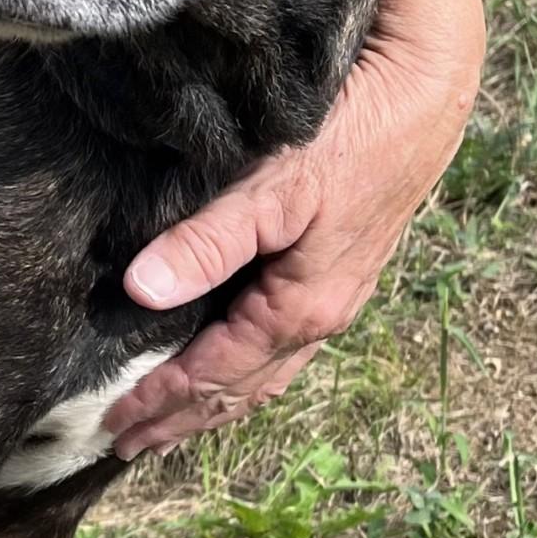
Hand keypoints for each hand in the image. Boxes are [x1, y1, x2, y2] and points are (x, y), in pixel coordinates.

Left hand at [106, 0, 484, 459]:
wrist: (425, 91)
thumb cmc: (350, 135)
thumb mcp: (276, 187)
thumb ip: (208, 240)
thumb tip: (142, 292)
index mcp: (299, 308)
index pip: (214, 374)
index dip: (160, 402)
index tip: (111, 426)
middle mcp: (318, 315)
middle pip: (240, 389)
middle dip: (183, 419)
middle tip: (126, 446)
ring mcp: (332, 294)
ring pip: (264, 369)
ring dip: (215, 399)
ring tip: (170, 422)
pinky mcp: (336, 267)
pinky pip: (280, 338)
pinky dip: (243, 364)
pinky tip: (226, 358)